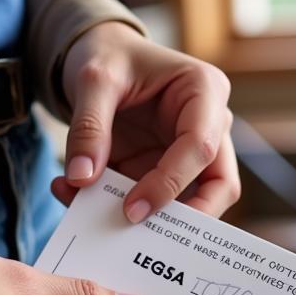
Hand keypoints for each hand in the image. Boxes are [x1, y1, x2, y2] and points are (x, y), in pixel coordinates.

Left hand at [52, 22, 239, 219]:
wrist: (100, 55)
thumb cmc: (109, 56)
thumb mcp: (93, 79)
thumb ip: (88, 128)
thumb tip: (80, 180)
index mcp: (204, 90)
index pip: (201, 147)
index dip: (170, 184)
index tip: (132, 209)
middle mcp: (208, 124)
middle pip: (220, 185)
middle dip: (186, 219)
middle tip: (143, 239)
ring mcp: (189, 152)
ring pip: (191, 203)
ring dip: (148, 220)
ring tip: (92, 214)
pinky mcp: (165, 171)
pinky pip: (153, 202)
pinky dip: (118, 208)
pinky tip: (76, 199)